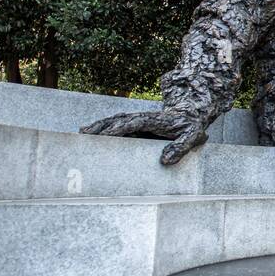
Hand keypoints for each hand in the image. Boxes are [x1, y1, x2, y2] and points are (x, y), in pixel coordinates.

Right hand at [80, 109, 208, 165]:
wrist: (191, 114)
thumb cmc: (191, 126)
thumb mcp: (192, 137)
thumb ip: (180, 148)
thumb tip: (165, 161)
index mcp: (153, 120)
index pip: (132, 123)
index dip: (118, 129)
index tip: (104, 135)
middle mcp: (142, 118)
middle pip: (117, 120)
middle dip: (101, 127)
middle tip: (84, 134)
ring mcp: (138, 121)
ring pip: (115, 122)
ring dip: (99, 127)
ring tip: (82, 134)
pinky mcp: (137, 126)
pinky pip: (118, 127)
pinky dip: (104, 129)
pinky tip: (92, 134)